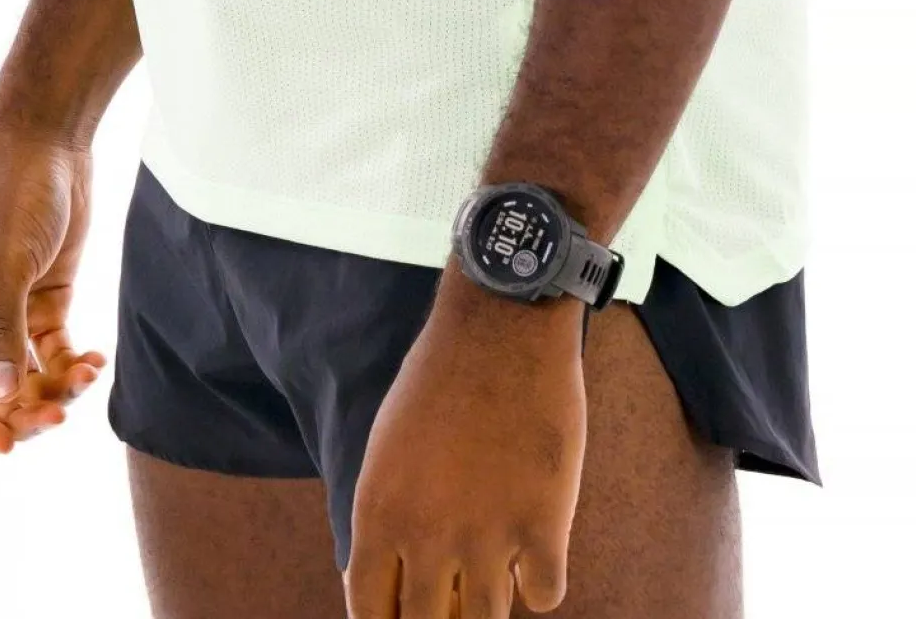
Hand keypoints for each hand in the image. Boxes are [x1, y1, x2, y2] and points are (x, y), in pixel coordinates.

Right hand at [0, 124, 108, 453]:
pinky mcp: (46, 296)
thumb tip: (0, 397)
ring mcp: (11, 307)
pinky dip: (72, 365)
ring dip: (51, 391)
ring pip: (23, 376)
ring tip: (86, 378)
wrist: (51, 140)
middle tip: (57, 417)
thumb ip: (4, 330)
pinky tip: (96, 362)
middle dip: (19, 411)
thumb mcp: (6, 261)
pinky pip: (52, 350)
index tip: (6, 443)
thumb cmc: (13, 191)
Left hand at [344, 286, 586, 617]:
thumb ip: (386, 518)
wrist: (500, 325)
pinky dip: (542, 582)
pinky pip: (545, 595)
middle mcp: (427, 536)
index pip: (370, 615)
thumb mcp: (387, 449)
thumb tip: (388, 580)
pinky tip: (537, 548)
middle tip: (454, 605)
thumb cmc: (439, 379)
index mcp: (379, 515)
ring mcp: (487, 535)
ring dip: (490, 602)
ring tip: (493, 570)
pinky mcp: (544, 523)